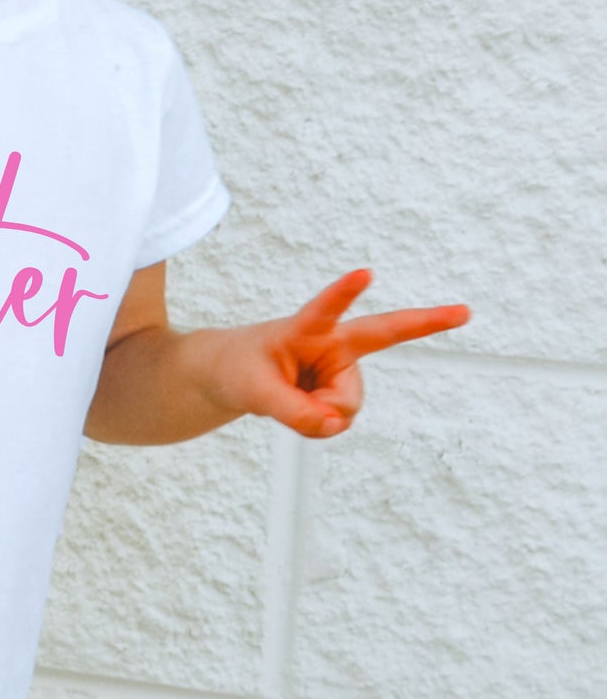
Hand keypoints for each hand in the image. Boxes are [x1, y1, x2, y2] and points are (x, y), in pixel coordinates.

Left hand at [208, 269, 470, 439]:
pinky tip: (303, 410)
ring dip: (321, 415)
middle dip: (426, 321)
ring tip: (292, 402)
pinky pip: (339, 419)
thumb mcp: (254, 393)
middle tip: (464, 311)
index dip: (344, 293)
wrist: (234, 376)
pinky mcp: (342, 389)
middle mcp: (332, 343)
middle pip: (383, 335)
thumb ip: (293, 412)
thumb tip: (336, 425)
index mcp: (305, 328)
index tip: (364, 273)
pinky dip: (320, 424)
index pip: (326, 309)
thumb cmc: (241, 369)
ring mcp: (341, 368)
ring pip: (346, 405)